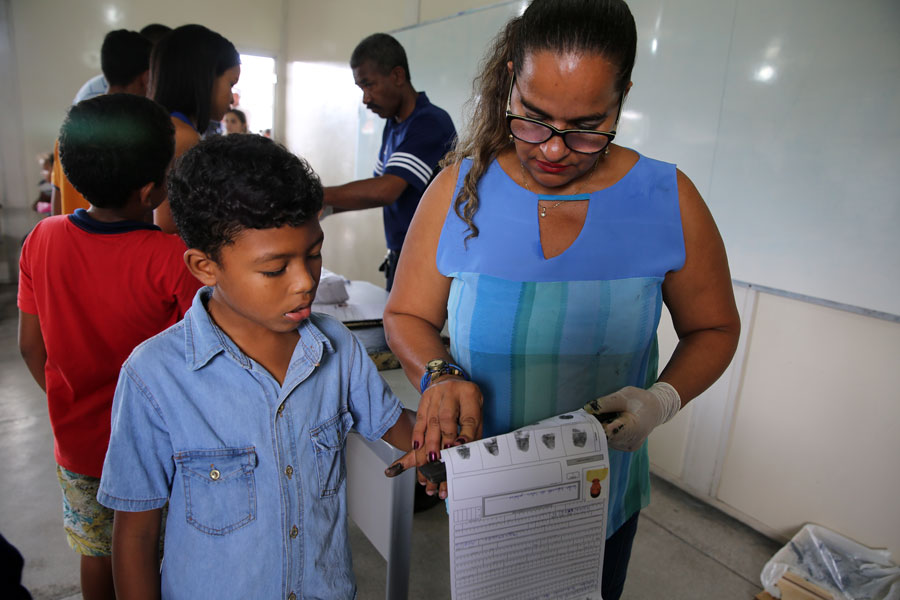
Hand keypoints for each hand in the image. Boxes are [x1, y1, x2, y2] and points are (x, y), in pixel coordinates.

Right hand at [384, 377, 482, 499]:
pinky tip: (417, 447)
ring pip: (431, 421)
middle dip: (443, 440)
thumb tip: (467, 453)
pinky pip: (420, 419)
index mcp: (470, 394)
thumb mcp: (476, 412)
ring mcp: (435, 394)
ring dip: (429, 443)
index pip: (468, 419)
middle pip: (446, 418)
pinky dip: (418, 435)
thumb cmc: (466, 402)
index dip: (465, 436)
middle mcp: (452, 391)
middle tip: (441, 459)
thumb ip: (473, 432)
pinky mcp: (424, 398)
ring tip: (429, 460)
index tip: (459, 450)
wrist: (449, 381)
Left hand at [583, 382, 680, 451]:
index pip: (611, 432)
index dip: (597, 427)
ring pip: (607, 440)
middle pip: (607, 437)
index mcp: (635, 427)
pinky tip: (608, 423)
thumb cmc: (641, 400)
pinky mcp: (626, 447)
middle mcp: (633, 441)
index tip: (586, 421)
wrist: (655, 409)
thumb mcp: (624, 395)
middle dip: (596, 426)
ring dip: (600, 429)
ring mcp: (629, 446)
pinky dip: (606, 432)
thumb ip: (606, 402)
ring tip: (602, 417)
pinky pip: (610, 441)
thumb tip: (588, 409)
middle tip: (588, 416)